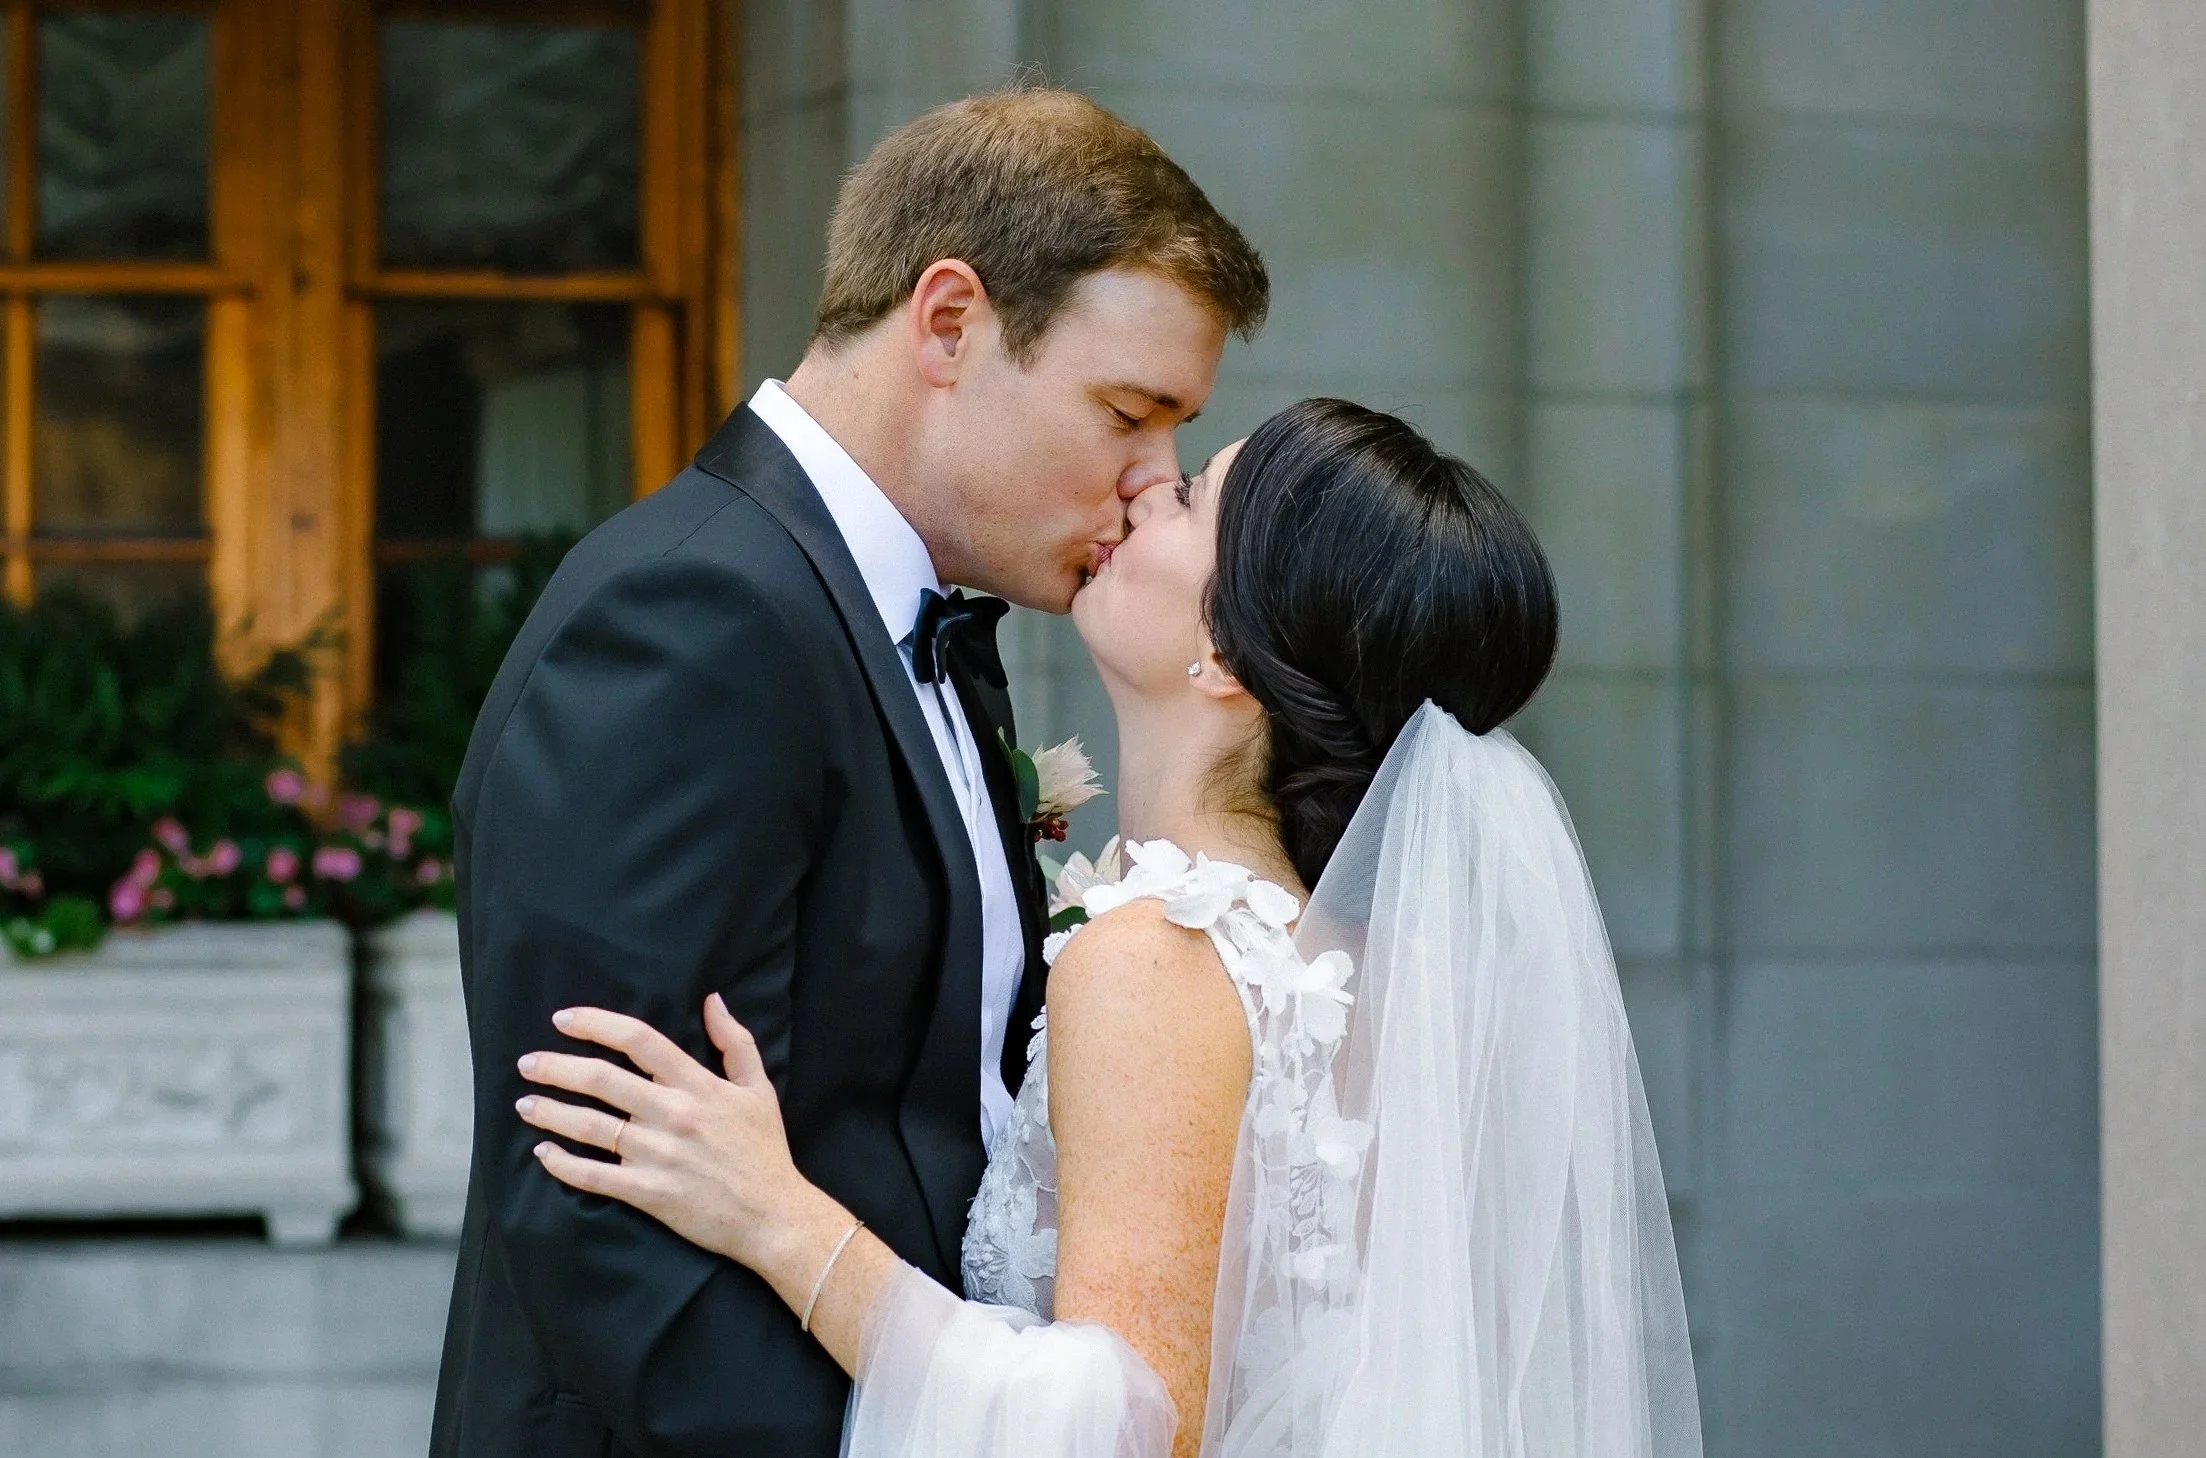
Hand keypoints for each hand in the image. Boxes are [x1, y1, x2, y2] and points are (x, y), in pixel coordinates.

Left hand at [516, 995, 840, 1276]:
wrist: (773, 1216)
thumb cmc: (765, 1150)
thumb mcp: (759, 1089)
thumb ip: (735, 1042)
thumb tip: (712, 1000)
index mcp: (698, 1085)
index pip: (639, 1041)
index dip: (596, 1024)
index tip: (563, 1019)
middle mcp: (673, 1115)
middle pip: (602, 1080)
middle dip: (557, 1067)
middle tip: (528, 1062)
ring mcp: (658, 1155)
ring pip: (591, 1126)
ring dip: (551, 1111)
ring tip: (525, 1103)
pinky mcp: (649, 1192)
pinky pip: (594, 1176)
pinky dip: (563, 1164)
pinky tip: (544, 1152)